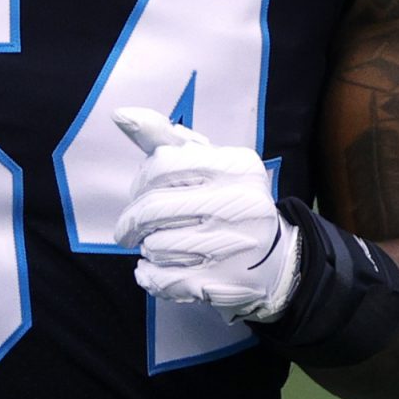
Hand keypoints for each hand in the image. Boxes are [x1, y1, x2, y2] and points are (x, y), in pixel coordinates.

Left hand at [111, 108, 300, 321]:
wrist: (276, 260)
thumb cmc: (228, 201)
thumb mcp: (207, 163)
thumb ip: (164, 139)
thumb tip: (122, 116)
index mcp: (236, 167)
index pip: (163, 165)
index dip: (140, 181)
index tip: (139, 192)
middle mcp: (240, 203)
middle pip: (154, 209)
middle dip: (131, 221)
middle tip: (128, 230)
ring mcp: (233, 246)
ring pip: (156, 245)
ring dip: (146, 247)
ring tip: (156, 245)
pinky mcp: (222, 282)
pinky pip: (163, 278)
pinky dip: (148, 275)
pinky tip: (154, 268)